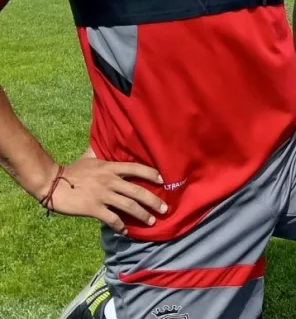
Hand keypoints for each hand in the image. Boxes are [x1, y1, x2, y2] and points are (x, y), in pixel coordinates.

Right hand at [46, 157, 166, 234]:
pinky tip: (126, 231)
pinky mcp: (93, 208)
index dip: (151, 174)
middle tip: (165, 209)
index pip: (136, 168)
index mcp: (110, 167)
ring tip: (151, 221)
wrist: (52, 183)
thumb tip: (106, 142)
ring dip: (142, 215)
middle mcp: (110, 181)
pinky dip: (120, 226)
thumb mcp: (90, 157)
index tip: (163, 181)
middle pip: (137, 191)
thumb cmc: (72, 170)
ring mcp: (102, 195)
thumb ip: (101, 152)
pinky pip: (112, 219)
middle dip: (153, 201)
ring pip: (129, 206)